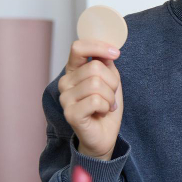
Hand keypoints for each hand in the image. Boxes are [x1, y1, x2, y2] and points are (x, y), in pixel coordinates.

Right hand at [58, 40, 122, 159]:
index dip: (98, 47)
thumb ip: (106, 63)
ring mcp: (65, 98)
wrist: (104, 135)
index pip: (78, 47)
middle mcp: (65, 82)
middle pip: (94, 68)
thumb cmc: (105, 107)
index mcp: (73, 71)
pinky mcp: (70, 113)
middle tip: (110, 95)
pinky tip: (102, 112)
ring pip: (96, 84)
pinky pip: (95, 101)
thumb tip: (108, 49)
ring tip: (106, 105)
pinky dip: (106, 107)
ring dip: (110, 96)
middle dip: (112, 82)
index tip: (116, 53)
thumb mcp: (110, 80)